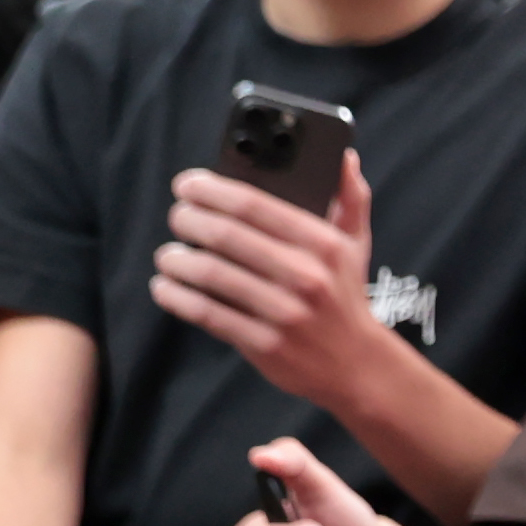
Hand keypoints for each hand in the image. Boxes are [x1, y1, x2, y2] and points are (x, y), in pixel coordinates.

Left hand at [151, 153, 388, 408]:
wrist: (359, 368)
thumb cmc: (345, 298)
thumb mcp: (356, 246)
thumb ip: (350, 198)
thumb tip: (345, 157)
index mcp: (324, 245)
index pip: (255, 205)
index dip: (211, 189)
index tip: (187, 185)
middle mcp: (307, 277)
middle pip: (226, 235)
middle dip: (188, 219)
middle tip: (178, 217)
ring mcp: (286, 313)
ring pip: (212, 274)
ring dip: (177, 260)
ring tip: (169, 256)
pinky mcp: (266, 345)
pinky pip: (209, 314)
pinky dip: (178, 297)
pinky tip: (166, 287)